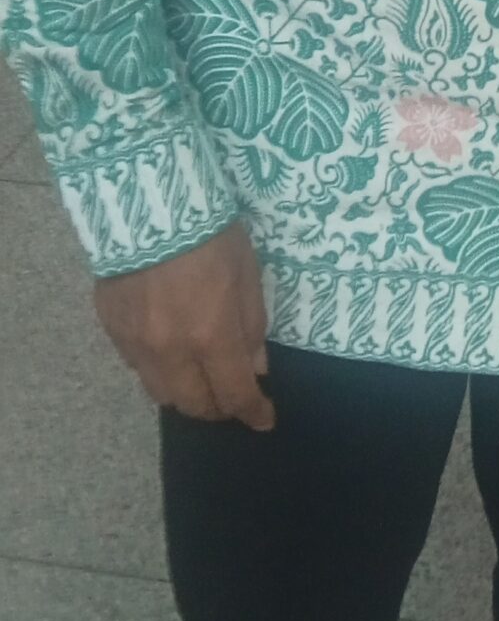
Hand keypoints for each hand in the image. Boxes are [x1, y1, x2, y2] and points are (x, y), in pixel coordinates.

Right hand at [94, 221, 274, 429]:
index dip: (253, 412)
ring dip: (187, 393)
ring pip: (162, 394)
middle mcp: (171, 351)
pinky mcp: (112, 329)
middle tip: (232, 396)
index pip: (234, 394)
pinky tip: (169, 349)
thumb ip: (251, 325)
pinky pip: (137, 367)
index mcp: (211, 336)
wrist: (147, 201)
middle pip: (194, 404)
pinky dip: (158, 368)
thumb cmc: (209, 231)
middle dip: (219, 408)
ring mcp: (136, 343)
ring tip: (200, 377)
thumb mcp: (247, 272)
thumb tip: (255, 368)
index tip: (264, 419)